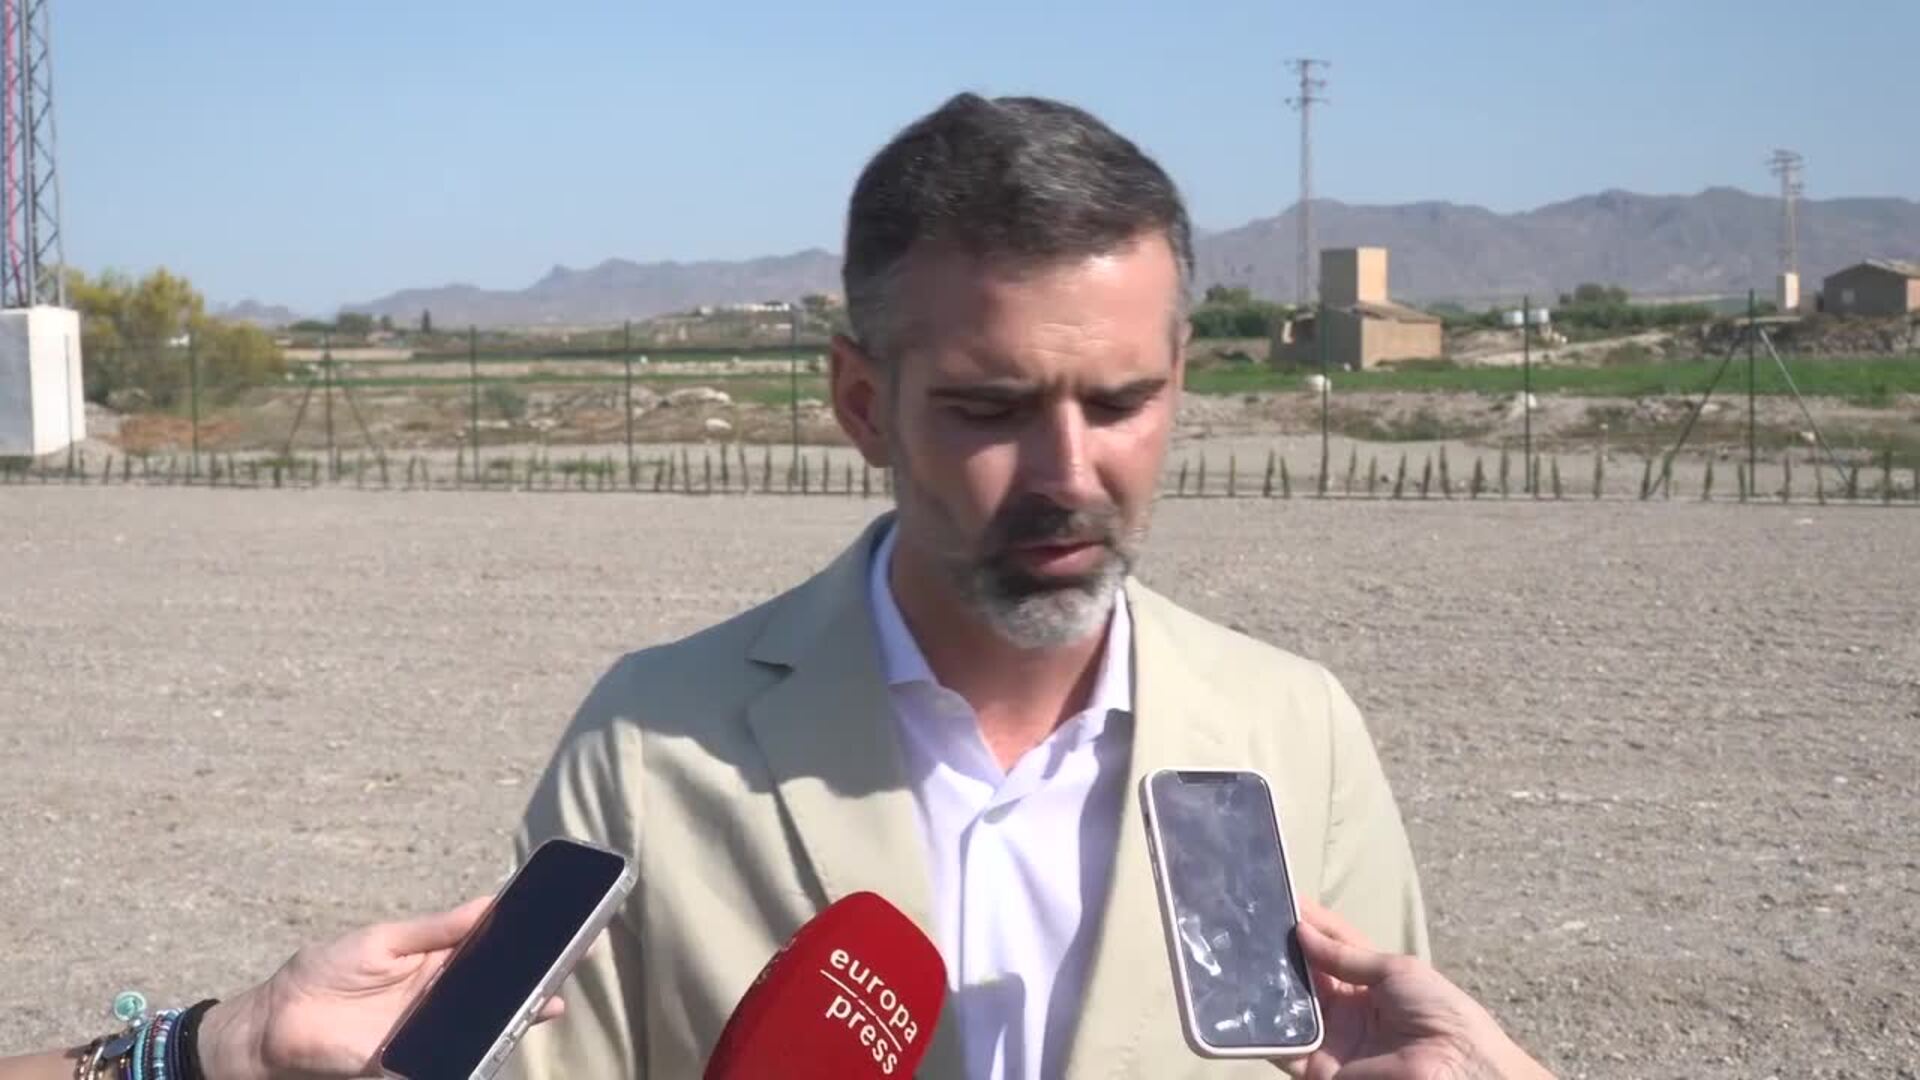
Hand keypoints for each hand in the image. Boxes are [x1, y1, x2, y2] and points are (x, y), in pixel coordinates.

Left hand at [198, 896, 564, 1079]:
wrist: (275, 1024)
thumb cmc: (325, 971)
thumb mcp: (384, 939)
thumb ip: (437, 928)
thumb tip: (490, 904)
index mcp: (439, 959)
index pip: (493, 947)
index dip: (528, 940)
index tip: (565, 927)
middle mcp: (444, 996)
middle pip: (499, 988)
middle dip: (536, 979)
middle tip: (570, 966)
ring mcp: (434, 1031)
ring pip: (486, 1024)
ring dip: (517, 1016)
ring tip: (549, 1003)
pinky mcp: (417, 1062)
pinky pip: (456, 1058)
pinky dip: (479, 1051)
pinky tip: (501, 1038)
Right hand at [1274, 900, 1549, 1079]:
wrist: (1453, 1067)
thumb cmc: (1437, 1010)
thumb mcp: (1395, 969)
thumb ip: (1344, 955)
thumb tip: (1300, 931)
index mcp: (1370, 980)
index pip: (1331, 945)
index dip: (1309, 922)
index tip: (1281, 898)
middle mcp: (1346, 1007)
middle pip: (1305, 974)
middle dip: (1282, 949)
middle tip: (1252, 923)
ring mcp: (1330, 1038)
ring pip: (1287, 1006)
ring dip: (1268, 983)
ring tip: (1242, 953)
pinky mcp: (1317, 1068)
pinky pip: (1284, 1047)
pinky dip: (1265, 1029)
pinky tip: (1248, 1000)